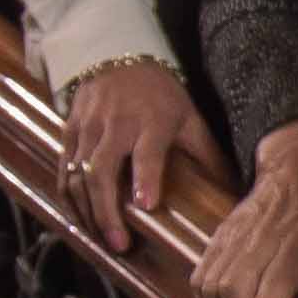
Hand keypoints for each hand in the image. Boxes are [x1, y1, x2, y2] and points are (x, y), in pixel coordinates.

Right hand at [57, 55, 224, 249]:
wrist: (116, 53)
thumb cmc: (160, 94)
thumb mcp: (189, 117)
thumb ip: (207, 153)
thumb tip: (234, 189)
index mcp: (152, 121)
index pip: (148, 152)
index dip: (147, 177)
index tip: (147, 205)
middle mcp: (116, 124)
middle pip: (102, 171)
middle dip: (107, 211)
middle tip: (119, 244)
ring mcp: (88, 126)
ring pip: (77, 174)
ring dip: (86, 211)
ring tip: (99, 239)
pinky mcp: (69, 129)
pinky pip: (63, 167)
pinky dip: (68, 197)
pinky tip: (79, 219)